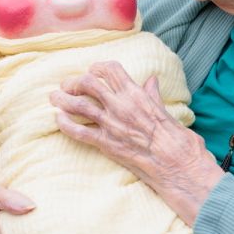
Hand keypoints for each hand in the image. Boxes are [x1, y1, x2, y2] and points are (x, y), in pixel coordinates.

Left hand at [50, 62, 221, 223]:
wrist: (178, 166)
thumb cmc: (177, 140)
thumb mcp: (166, 111)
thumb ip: (153, 96)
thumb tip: (151, 81)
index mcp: (136, 95)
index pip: (110, 70)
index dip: (97, 67)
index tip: (91, 71)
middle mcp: (121, 106)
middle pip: (88, 83)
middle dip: (74, 82)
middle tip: (67, 86)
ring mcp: (111, 125)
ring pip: (78, 105)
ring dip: (62, 100)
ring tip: (55, 98)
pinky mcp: (106, 144)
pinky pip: (78, 132)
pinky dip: (65, 124)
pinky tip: (58, 120)